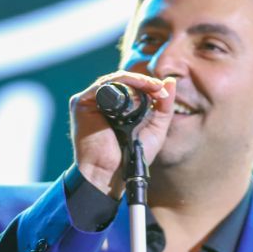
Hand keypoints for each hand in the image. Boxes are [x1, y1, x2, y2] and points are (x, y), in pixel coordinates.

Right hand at [70, 72, 175, 198]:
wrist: (111, 172)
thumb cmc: (130, 155)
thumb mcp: (155, 128)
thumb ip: (164, 107)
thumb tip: (170, 81)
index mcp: (116, 108)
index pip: (132, 87)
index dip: (149, 86)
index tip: (164, 93)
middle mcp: (102, 103)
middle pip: (124, 81)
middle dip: (145, 82)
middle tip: (160, 89)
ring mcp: (90, 101)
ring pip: (115, 80)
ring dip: (137, 81)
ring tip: (153, 87)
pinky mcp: (81, 103)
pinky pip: (103, 85)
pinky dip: (123, 82)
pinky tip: (138, 87)